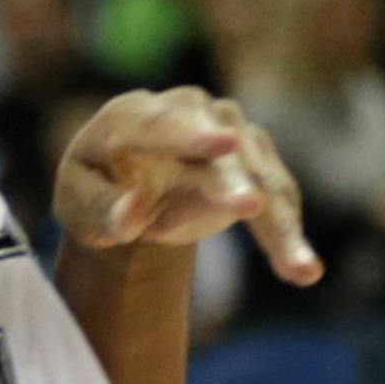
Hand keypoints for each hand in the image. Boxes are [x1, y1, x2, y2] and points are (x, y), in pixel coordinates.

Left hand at [55, 87, 323, 286]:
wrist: (130, 189)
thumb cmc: (97, 193)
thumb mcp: (80, 206)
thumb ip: (103, 209)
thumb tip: (131, 215)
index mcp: (130, 117)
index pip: (159, 124)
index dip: (189, 135)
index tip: (222, 144)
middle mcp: (187, 112)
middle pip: (217, 146)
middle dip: (233, 177)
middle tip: (249, 205)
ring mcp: (228, 129)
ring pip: (259, 176)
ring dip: (277, 224)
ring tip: (298, 269)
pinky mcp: (255, 157)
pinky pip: (277, 197)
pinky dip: (288, 235)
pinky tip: (303, 271)